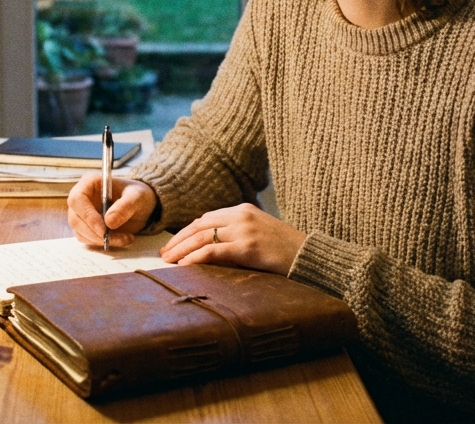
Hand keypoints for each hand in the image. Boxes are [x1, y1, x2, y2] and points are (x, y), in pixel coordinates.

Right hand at [67, 174, 157, 247]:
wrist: (141, 206)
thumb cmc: (137, 195)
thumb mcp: (137, 197)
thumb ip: (125, 206)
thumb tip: (109, 222)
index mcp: (89, 183)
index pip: (77, 199)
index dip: (87, 215)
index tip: (103, 229)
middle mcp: (81, 199)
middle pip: (75, 219)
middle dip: (94, 232)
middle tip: (112, 238)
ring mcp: (82, 214)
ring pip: (81, 232)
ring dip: (100, 240)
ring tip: (125, 238)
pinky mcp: (86, 228)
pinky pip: (88, 240)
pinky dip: (103, 243)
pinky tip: (121, 240)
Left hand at [159, 204, 306, 274]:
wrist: (310, 256)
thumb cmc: (286, 249)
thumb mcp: (260, 233)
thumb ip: (237, 234)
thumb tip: (210, 248)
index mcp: (243, 209)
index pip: (206, 218)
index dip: (187, 232)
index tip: (173, 244)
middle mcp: (241, 216)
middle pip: (199, 225)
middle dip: (178, 240)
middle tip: (163, 254)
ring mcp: (244, 230)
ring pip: (202, 237)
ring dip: (181, 250)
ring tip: (168, 261)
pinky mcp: (248, 247)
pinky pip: (214, 252)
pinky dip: (196, 258)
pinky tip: (184, 266)